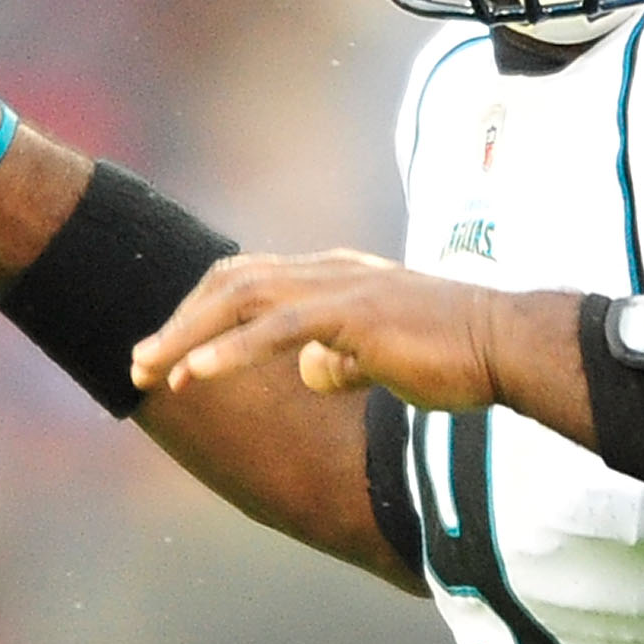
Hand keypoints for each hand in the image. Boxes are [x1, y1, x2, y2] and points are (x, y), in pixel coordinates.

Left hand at [130, 255, 597, 445]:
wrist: (505, 348)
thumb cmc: (455, 357)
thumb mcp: (385, 358)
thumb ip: (344, 358)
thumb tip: (313, 370)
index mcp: (334, 277)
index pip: (249, 281)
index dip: (200, 313)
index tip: (167, 355)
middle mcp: (330, 271)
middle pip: (231, 282)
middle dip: (178, 322)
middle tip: (138, 365)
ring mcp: (340, 287)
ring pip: (242, 299)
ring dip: (187, 336)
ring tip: (151, 370)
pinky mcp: (354, 315)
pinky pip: (278, 328)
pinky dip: (230, 350)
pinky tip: (195, 373)